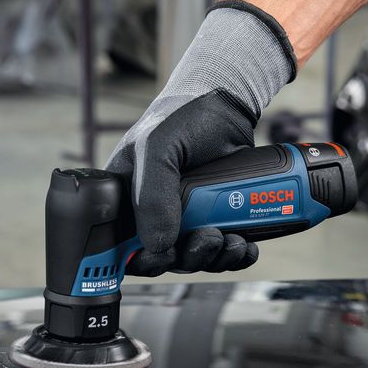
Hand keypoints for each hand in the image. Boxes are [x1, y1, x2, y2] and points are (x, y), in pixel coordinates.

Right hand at [106, 1, 296, 276]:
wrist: (228, 106)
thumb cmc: (181, 118)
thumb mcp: (157, 149)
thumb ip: (152, 197)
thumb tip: (158, 245)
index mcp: (125, 200)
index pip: (122, 248)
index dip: (141, 261)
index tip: (162, 258)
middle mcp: (154, 214)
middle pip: (164, 258)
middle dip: (188, 258)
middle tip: (208, 239)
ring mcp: (186, 219)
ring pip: (196, 257)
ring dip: (215, 258)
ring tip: (233, 241)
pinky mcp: (216, 219)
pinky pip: (223, 251)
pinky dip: (236, 255)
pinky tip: (246, 246)